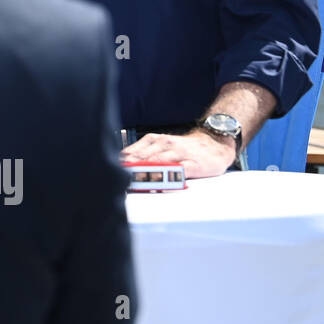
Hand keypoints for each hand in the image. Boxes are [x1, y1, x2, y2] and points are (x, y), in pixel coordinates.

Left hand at [121, 129, 236, 178]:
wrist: (214, 144)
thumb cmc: (184, 148)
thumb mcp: (160, 146)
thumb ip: (142, 154)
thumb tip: (120, 165)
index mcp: (153, 141)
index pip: (132, 153)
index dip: (120, 165)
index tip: (108, 174)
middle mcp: (165, 144)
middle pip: (142, 159)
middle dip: (129, 170)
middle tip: (116, 181)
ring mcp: (179, 154)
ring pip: (158, 163)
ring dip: (143, 173)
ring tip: (132, 182)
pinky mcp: (193, 164)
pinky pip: (178, 171)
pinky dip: (167, 177)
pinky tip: (158, 183)